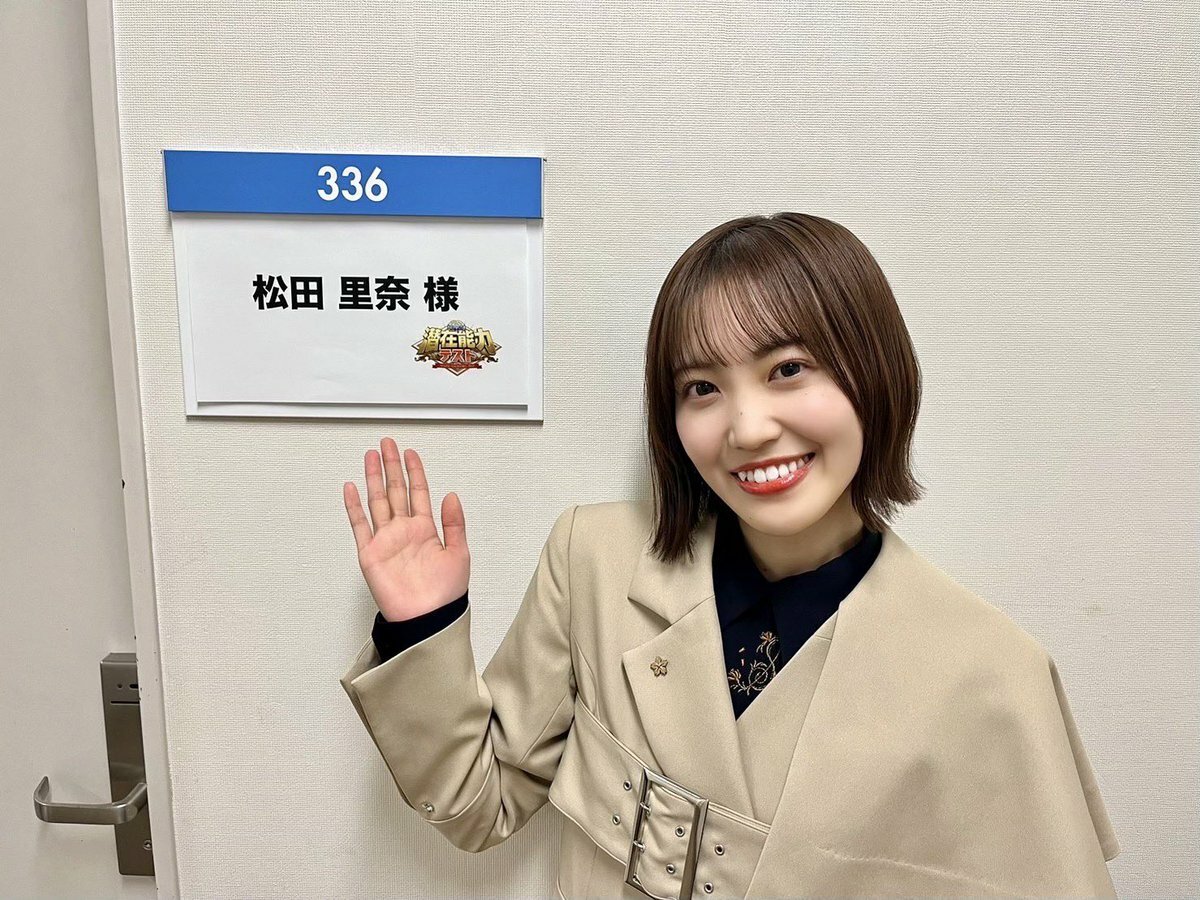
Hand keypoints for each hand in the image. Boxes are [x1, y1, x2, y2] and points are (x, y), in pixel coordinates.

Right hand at [343, 438, 469, 621]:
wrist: (426, 619)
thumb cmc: (444, 594)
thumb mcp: (459, 554)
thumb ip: (454, 523)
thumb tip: (451, 495)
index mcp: (426, 530)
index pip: (418, 493)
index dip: (415, 472)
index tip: (411, 452)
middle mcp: (404, 531)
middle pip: (396, 491)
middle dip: (391, 466)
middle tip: (387, 444)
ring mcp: (386, 540)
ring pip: (377, 501)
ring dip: (374, 479)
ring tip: (370, 457)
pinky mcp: (370, 554)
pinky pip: (360, 525)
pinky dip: (354, 507)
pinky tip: (351, 488)